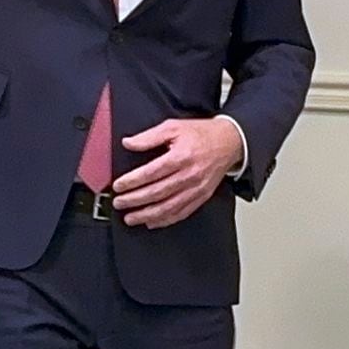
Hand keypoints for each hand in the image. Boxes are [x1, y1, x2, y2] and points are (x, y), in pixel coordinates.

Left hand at [112, 117, 241, 228]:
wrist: (229, 142)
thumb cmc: (201, 134)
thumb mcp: (173, 127)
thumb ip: (149, 136)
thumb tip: (128, 143)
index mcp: (181, 156)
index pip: (151, 173)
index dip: (132, 181)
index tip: (118, 186)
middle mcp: (189, 175)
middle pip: (157, 192)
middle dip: (134, 200)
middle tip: (119, 203)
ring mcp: (196, 189)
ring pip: (168, 207)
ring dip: (147, 215)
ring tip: (130, 217)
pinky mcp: (201, 197)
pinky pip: (181, 213)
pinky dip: (165, 220)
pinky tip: (152, 222)